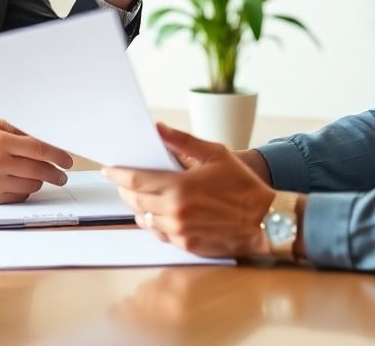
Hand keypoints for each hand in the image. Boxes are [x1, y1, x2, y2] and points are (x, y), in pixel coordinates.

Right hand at [0, 118, 73, 203]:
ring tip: (39, 176)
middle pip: (39, 169)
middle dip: (56, 172)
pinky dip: (25, 190)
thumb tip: (46, 135)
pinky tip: (20, 183)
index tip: (67, 160)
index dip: (57, 154)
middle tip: (62, 174)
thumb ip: (19, 129)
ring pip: (33, 184)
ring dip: (40, 181)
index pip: (38, 148)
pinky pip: (21, 195)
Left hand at [103, 122, 273, 256]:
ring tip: (140, 195)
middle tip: (122, 180)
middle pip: (135, 201)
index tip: (108, 169)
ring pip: (144, 219)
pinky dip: (154, 222)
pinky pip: (160, 233)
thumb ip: (183, 141)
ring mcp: (180, 231)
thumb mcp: (216, 154)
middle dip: (124, 189)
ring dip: (138, 206)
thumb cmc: (243, 185)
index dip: (118, 174)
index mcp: (180, 187)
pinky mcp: (187, 245)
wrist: (265, 220)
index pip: (135, 181)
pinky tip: (158, 212)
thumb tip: (158, 129)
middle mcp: (175, 212)